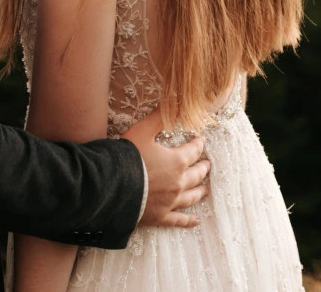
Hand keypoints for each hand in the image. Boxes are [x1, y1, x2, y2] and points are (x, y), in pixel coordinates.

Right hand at [122, 109, 210, 228]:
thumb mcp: (143, 130)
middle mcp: (178, 183)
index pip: (193, 151)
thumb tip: (177, 99)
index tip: (201, 140)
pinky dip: (188, 220)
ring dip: (200, 191)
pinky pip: (179, 220)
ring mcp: (170, 202)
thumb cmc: (128, 155)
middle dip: (203, 168)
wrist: (113, 185)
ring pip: (192, 197)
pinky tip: (196, 221)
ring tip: (206, 188)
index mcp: (176, 162)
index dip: (198, 144)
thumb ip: (161, 115)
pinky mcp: (161, 216)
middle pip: (196, 175)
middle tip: (208, 164)